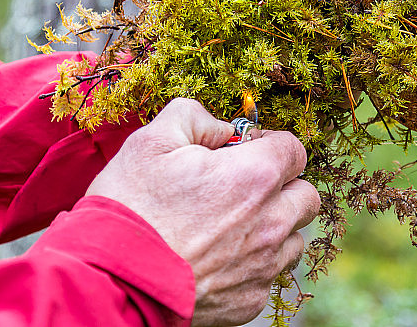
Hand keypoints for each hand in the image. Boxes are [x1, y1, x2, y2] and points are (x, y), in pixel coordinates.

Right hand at [86, 98, 319, 325]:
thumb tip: (220, 127)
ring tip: (231, 224)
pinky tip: (218, 257)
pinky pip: (268, 275)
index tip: (244, 152)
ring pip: (294, 238)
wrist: (110, 279)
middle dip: (283, 186)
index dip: (269, 146)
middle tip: (243, 186)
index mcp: (255, 176)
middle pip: (307, 197)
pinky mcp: (249, 300)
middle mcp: (270, 222)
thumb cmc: (130, 207)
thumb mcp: (152, 141)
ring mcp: (262, 266)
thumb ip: (194, 116)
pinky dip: (253, 264)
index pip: (295, 151)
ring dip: (274, 226)